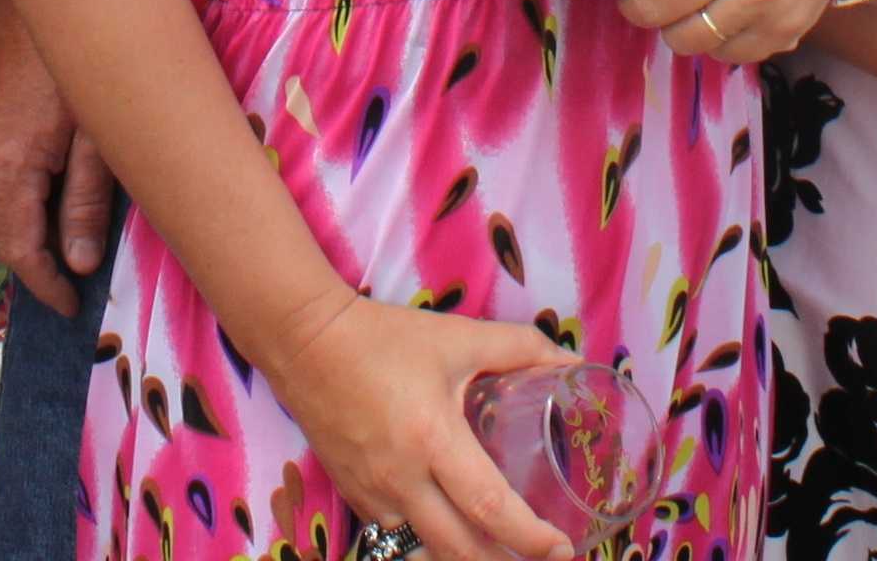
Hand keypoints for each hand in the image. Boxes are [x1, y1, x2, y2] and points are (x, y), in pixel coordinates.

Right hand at [0, 0, 114, 311]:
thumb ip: (87, 199)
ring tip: (63, 246)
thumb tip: (78, 262)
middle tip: (72, 285)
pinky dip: (10, 203)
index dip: (46, 286)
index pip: (20, 250)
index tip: (72, 307)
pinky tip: (43, 200)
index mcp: (7, 167)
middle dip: (34, 266)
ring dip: (22, 234)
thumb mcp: (96, 132)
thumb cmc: (75, 57)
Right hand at [249, 294, 576, 560]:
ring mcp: (373, 493)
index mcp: (433, 439)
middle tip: (542, 558)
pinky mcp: (353, 495)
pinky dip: (429, 544)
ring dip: (466, 558)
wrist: (306, 341)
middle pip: (459, 550)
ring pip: (426, 552)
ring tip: (500, 550)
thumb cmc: (386, 338)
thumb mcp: (458, 338)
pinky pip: (397, 536)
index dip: (529, 537)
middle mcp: (402, 478)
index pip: (489, 507)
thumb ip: (520, 347)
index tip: (562, 548)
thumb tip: (570, 362)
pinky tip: (452, 533)